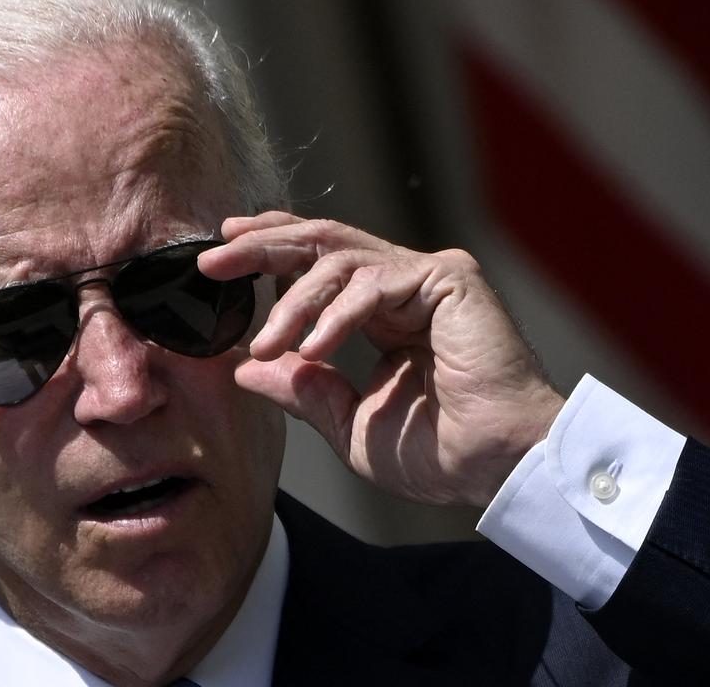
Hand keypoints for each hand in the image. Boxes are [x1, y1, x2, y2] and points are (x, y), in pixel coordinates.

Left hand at [198, 212, 564, 507]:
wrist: (497, 466)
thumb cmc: (438, 452)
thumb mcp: (349, 422)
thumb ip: (303, 389)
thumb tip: (246, 369)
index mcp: (383, 310)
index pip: (318, 262)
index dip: (269, 251)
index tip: (221, 254)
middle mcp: (405, 283)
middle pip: (320, 242)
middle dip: (260, 248)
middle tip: (212, 262)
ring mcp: (428, 277)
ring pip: (339, 260)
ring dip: (292, 300)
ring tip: (267, 344)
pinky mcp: (449, 279)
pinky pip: (374, 283)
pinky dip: (337, 313)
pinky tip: (313, 347)